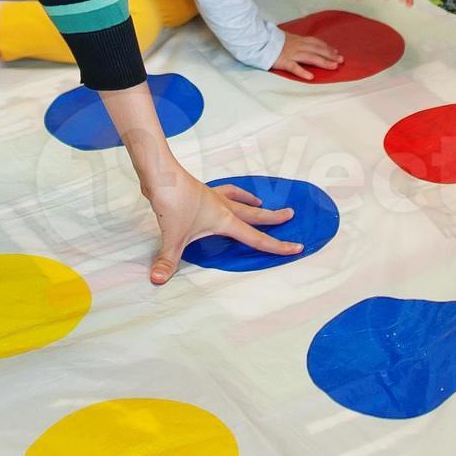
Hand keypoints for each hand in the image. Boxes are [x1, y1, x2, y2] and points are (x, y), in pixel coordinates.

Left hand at [143, 167, 298, 284]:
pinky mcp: (200, 191)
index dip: (277, 246)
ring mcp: (212, 197)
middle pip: (255, 214)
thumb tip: (158, 280)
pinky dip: (229, 194)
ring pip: (239, 199)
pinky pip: (222, 192)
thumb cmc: (172, 202)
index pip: (256, 238)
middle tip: (290, 215)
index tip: (296, 247)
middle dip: (274, 218)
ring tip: (260, 203)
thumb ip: (168, 260)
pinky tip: (221, 197)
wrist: (161, 174)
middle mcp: (223, 207)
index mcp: (225, 220)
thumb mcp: (173, 237)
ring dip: (251, 202)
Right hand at [271, 31, 342, 78]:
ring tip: (333, 66)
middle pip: (317, 50)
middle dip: (330, 55)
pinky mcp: (284, 62)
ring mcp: (291, 54)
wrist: (259, 40)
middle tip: (341, 60)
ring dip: (323, 62)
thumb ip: (297, 41)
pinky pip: (294, 67)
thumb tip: (305, 44)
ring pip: (310, 57)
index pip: (316, 43)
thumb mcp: (287, 37)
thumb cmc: (271, 40)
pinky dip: (303, 72)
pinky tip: (311, 77)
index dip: (327, 47)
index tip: (336, 52)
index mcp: (298, 40)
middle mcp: (298, 46)